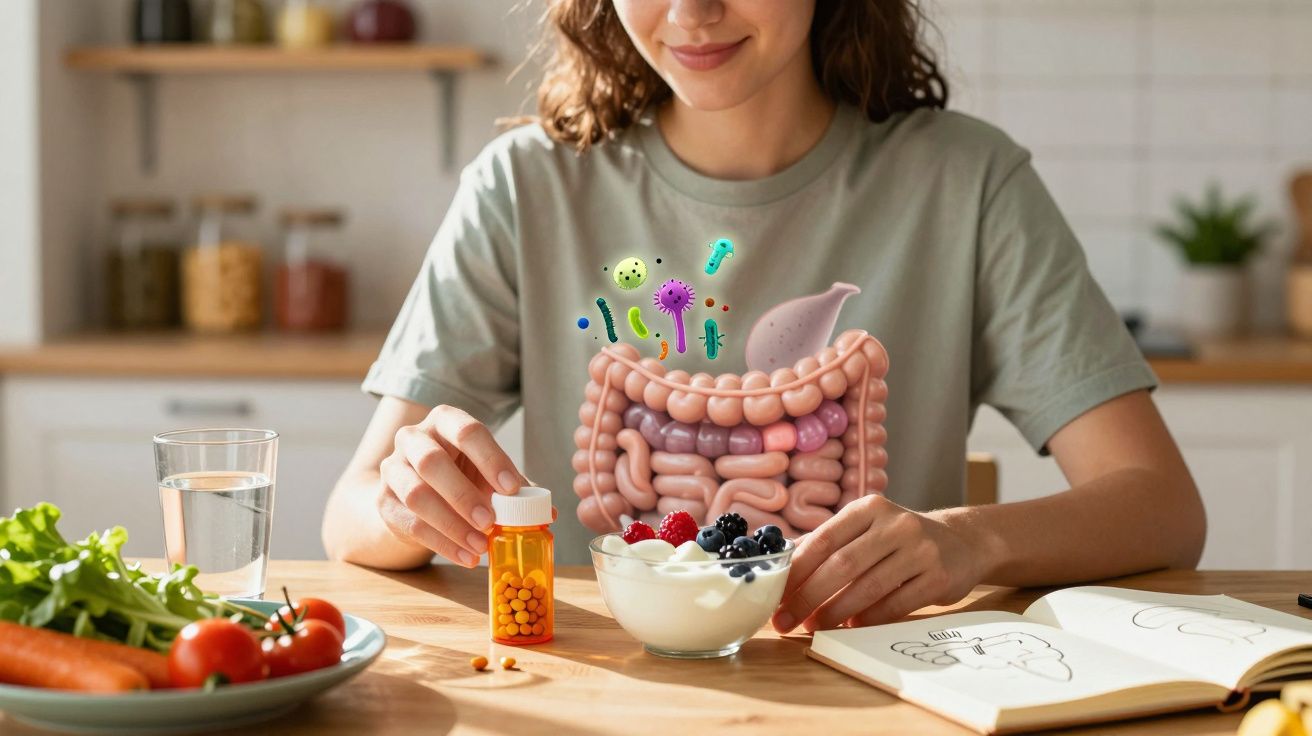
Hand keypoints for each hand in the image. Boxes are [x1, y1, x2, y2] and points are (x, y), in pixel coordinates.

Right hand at [376, 405, 523, 567]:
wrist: (414, 494)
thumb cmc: (461, 476)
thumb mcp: (487, 474)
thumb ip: (514, 488)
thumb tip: (547, 511)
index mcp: (445, 421)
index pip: (467, 431)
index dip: (491, 459)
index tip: (511, 490)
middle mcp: (413, 438)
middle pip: (431, 461)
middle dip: (463, 495)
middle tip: (490, 522)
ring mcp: (393, 468)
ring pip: (416, 494)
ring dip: (452, 524)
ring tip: (480, 546)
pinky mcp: (384, 501)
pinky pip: (410, 523)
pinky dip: (442, 544)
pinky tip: (466, 557)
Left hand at [772, 494, 980, 632]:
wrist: (961, 540)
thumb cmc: (899, 539)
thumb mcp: (866, 528)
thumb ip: (828, 543)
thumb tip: (782, 564)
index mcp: (869, 508)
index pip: (824, 540)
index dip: (796, 571)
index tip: (775, 595)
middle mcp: (895, 524)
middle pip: (842, 565)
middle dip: (809, 597)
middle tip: (786, 620)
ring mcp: (920, 550)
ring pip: (868, 587)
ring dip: (836, 612)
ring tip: (814, 627)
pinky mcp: (938, 577)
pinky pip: (896, 604)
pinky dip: (869, 619)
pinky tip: (852, 627)